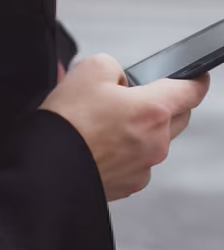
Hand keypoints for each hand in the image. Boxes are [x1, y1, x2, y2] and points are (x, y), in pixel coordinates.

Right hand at [39, 54, 211, 200]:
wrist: (50, 162)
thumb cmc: (69, 118)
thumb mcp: (90, 68)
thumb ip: (115, 67)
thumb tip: (121, 81)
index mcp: (152, 110)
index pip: (190, 92)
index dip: (197, 80)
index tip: (200, 76)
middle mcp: (157, 141)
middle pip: (177, 117)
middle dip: (166, 104)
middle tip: (138, 94)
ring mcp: (146, 165)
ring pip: (156, 139)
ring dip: (141, 127)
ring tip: (104, 119)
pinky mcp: (131, 183)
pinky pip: (138, 160)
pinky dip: (126, 149)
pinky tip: (99, 141)